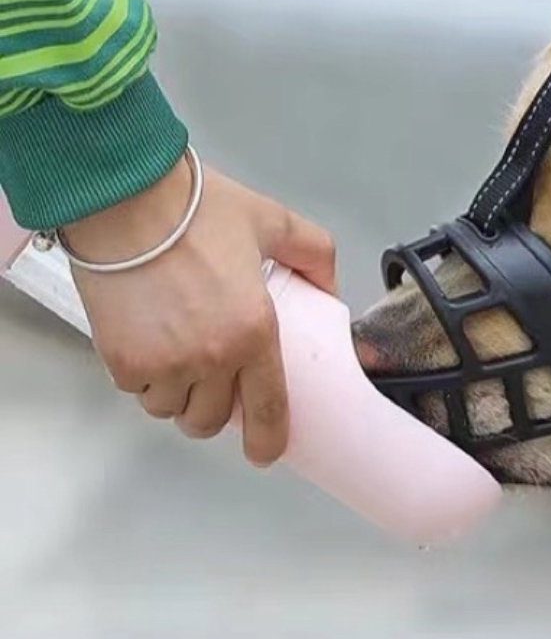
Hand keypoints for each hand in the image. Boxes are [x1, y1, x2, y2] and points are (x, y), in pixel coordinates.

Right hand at [65, 158, 335, 466]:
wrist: (126, 200)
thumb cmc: (199, 209)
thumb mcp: (272, 221)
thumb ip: (312, 253)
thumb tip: (328, 287)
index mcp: (254, 330)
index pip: (267, 409)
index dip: (269, 440)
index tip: (267, 451)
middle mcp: (210, 358)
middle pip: (212, 420)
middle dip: (216, 406)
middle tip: (217, 376)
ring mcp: (161, 366)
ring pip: (172, 411)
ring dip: (179, 394)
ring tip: (182, 355)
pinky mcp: (120, 364)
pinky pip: (138, 393)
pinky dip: (146, 379)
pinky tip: (152, 342)